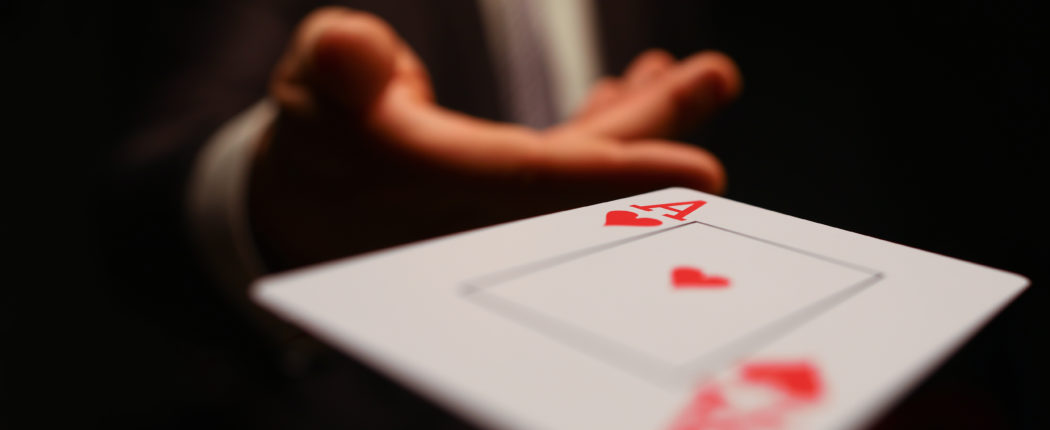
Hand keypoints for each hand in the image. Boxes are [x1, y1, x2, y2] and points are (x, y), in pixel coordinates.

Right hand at [250, 7, 740, 268]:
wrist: (308, 206)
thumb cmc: (314, 143)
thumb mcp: (311, 91)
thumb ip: (335, 67)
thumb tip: (353, 49)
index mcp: (445, 193)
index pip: (545, 187)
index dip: (624, 176)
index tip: (699, 171)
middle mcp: (493, 217)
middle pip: (592, 175)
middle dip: (660, 127)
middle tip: (715, 74)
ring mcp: (512, 212)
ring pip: (592, 165)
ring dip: (646, 116)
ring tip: (701, 71)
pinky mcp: (517, 199)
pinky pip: (575, 165)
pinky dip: (608, 128)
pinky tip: (632, 88)